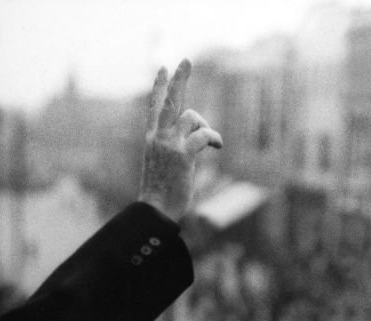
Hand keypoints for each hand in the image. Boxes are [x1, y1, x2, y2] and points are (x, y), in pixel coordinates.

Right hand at [139, 58, 222, 221]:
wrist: (155, 210)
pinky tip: (217, 145)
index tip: (163, 69)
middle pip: (169, 101)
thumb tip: (196, 139)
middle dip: (179, 79)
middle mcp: (158, 137)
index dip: (159, 87)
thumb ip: (175, 148)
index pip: (154, 107)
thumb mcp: (164, 165)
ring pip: (192, 117)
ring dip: (206, 126)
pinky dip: (214, 137)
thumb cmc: (161, 193)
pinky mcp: (182, 154)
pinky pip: (203, 135)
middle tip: (186, 60)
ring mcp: (169, 144)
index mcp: (152, 139)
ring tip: (211, 140)